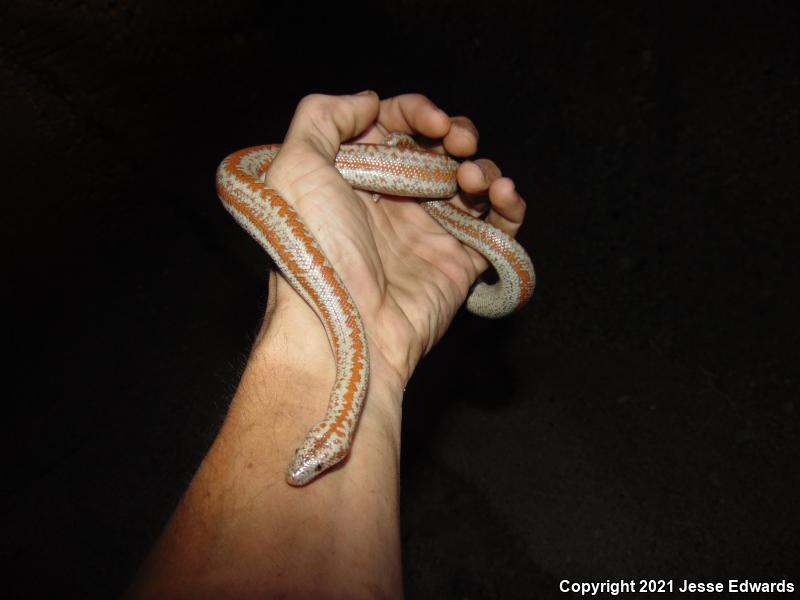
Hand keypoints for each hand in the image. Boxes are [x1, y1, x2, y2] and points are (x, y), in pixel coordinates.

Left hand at [262, 92, 528, 403]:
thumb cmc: (316, 247)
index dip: (418, 114)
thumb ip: (324, 117)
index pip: (396, 128)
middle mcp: (393, 202)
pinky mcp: (459, 262)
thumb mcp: (295, 167)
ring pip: (471, 184)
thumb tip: (368, 100)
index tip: (432, 122)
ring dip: (483, 168)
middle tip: (460, 143)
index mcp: (357, 178)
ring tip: (476, 181)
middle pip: (439, 151)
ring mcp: (428, 232)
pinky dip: (510, 206)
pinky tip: (505, 195)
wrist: (346, 323)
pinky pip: (496, 228)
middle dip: (457, 135)